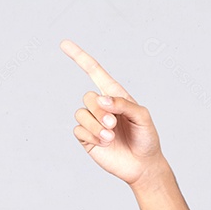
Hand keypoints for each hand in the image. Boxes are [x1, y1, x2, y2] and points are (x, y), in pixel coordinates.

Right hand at [61, 39, 164, 185]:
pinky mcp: (86, 138)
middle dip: (100, 110)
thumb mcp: (142, 117)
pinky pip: (78, 129)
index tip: (64, 44)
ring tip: (110, 135)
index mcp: (115, 95)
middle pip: (88, 96)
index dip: (80, 57)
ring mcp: (93, 122)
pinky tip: (105, 143)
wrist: (143, 165)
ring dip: (95, 124)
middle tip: (114, 123)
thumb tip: (101, 99)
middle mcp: (102, 106)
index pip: (95, 72)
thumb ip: (124, 104)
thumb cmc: (146, 138)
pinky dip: (91, 135)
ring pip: (81, 113)